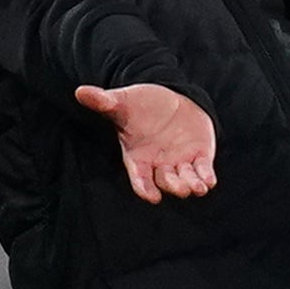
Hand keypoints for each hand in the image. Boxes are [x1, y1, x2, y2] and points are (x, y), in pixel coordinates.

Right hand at [76, 82, 217, 201]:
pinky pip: (203, 170)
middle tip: (182, 189)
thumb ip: (104, 102)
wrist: (168, 100)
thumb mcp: (122, 102)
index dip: (145, 189)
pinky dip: (206, 177)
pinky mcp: (200, 156)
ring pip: (185, 180)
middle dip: (174, 186)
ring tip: (198, 188)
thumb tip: (80, 91)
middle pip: (166, 182)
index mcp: (139, 157)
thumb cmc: (140, 105)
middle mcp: (159, 164)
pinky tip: (209, 181)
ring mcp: (180, 162)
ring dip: (192, 185)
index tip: (152, 197)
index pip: (140, 178)